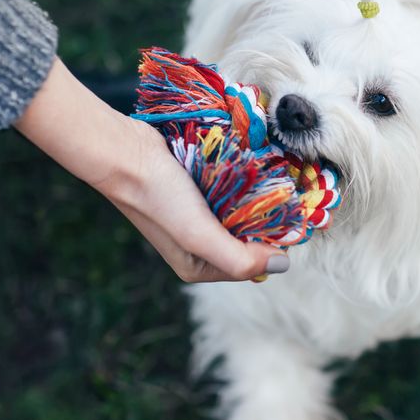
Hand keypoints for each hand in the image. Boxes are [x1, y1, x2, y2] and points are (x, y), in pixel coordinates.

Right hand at [15, 58, 288, 281]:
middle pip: (248, 238)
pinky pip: (229, 192)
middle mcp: (198, 246)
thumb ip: (239, 258)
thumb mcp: (200, 235)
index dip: (275, 244)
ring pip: (241, 212)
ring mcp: (197, 217)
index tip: (294, 218)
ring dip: (258, 198)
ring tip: (275, 180)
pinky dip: (243, 182)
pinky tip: (253, 168)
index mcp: (198, 267)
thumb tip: (282, 265)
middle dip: (268, 220)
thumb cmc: (159, 197)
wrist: (124, 152)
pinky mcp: (196, 190)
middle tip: (289, 194)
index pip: (252, 264)